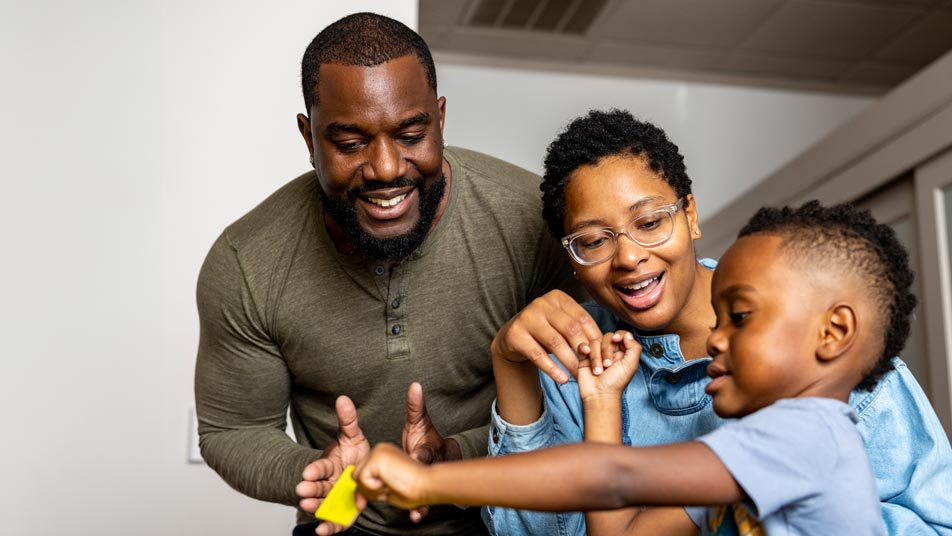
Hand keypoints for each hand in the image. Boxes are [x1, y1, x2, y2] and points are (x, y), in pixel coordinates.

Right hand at [295, 395, 369, 535]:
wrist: (361, 474)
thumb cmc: (353, 455)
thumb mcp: (352, 437)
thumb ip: (348, 421)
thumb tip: (343, 398)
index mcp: (328, 465)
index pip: (319, 468)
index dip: (314, 470)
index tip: (308, 472)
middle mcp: (327, 484)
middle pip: (316, 487)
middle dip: (309, 489)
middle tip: (302, 491)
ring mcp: (332, 499)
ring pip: (321, 504)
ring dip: (313, 506)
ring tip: (307, 507)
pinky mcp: (340, 513)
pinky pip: (333, 521)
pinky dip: (327, 527)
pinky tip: (320, 532)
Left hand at [354, 443, 427, 510]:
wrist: (427, 485)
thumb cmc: (414, 490)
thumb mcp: (386, 490)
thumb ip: (371, 489)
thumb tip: (358, 498)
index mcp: (384, 455)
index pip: (362, 473)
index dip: (368, 488)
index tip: (386, 490)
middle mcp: (379, 450)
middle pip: (356, 475)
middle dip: (369, 489)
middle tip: (390, 487)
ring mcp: (377, 452)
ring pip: (357, 478)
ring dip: (372, 489)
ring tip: (390, 485)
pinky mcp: (376, 457)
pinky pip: (362, 480)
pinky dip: (374, 488)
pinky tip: (389, 482)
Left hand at [401, 382, 451, 521]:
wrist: (440, 456)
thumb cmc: (426, 438)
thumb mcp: (420, 422)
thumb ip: (415, 407)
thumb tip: (415, 385)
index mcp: (428, 449)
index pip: (424, 452)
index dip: (420, 455)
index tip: (415, 458)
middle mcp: (430, 466)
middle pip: (426, 475)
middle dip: (421, 484)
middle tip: (412, 491)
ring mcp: (428, 481)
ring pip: (426, 493)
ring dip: (422, 503)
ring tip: (417, 513)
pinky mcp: (422, 492)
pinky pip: (422, 502)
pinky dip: (419, 511)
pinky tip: (415, 517)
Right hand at [490, 290, 602, 383]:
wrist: (513, 337)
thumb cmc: (545, 331)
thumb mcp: (562, 324)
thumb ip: (581, 329)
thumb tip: (608, 344)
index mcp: (558, 298)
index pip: (583, 319)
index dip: (596, 340)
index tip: (605, 358)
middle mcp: (541, 303)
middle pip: (571, 329)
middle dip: (585, 352)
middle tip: (595, 370)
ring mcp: (526, 317)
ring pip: (555, 342)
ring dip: (569, 362)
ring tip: (579, 376)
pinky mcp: (515, 334)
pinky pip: (537, 354)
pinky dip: (552, 368)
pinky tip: (562, 379)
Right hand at [577, 331, 639, 402]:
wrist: (599, 395)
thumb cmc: (616, 383)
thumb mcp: (631, 365)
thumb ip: (634, 348)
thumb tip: (628, 335)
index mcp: (622, 352)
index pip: (621, 335)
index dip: (619, 335)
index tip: (617, 340)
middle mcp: (610, 351)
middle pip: (607, 337)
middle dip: (607, 350)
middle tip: (608, 365)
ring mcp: (596, 354)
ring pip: (594, 342)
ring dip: (596, 357)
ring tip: (598, 371)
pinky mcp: (584, 357)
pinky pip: (582, 345)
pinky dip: (584, 348)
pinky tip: (586, 355)